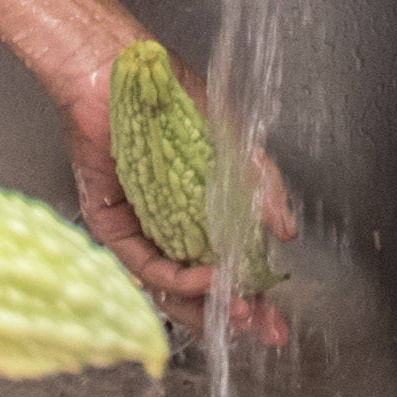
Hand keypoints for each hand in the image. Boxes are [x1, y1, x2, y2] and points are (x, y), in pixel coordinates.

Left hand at [57, 49, 295, 348]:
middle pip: (197, 286)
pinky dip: (176, 277)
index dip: (250, 295)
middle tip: (261, 327)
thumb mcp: (232, 144)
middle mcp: (167, 223)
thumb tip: (285, 229)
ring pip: (169, 285)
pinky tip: (206, 279)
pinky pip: (143, 264)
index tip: (274, 319)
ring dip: (204, 304)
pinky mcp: (111, 222)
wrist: (123, 69)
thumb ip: (260, 187)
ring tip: (235, 310)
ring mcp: (140, 226)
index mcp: (196, 207)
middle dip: (230, 314)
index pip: (224, 264)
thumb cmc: (171, 94)